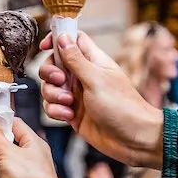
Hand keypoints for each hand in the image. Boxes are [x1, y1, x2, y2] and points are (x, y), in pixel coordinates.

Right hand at [39, 32, 163, 168]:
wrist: (133, 140)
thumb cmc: (122, 107)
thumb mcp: (96, 80)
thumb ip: (76, 59)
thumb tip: (62, 37)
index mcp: (93, 61)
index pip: (72, 40)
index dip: (57, 39)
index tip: (44, 47)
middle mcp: (83, 76)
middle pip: (54, 64)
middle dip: (50, 72)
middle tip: (60, 80)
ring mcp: (77, 94)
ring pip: (50, 87)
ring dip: (53, 95)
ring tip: (69, 104)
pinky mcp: (72, 112)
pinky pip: (52, 106)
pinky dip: (56, 111)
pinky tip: (69, 117)